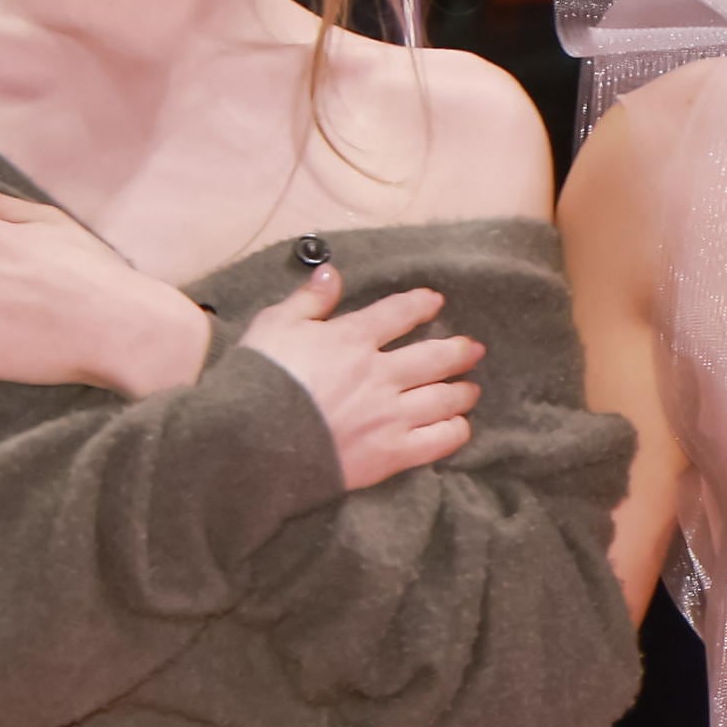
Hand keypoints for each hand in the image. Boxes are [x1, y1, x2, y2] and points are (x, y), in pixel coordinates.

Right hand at [247, 263, 484, 491]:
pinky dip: (455, 432)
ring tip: (471, 389)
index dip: (420, 304)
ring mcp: (391, 415)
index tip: (435, 301)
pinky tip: (459, 427)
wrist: (252, 440)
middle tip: (474, 349)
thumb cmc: (259, 378)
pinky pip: (439, 441)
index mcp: (352, 338)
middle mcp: (381, 374)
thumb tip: (331, 273)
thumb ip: (308, 300)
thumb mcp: (274, 325)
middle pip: (435, 357)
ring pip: (444, 399)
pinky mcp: (392, 453)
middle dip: (460, 351)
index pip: (398, 313)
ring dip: (463, 392)